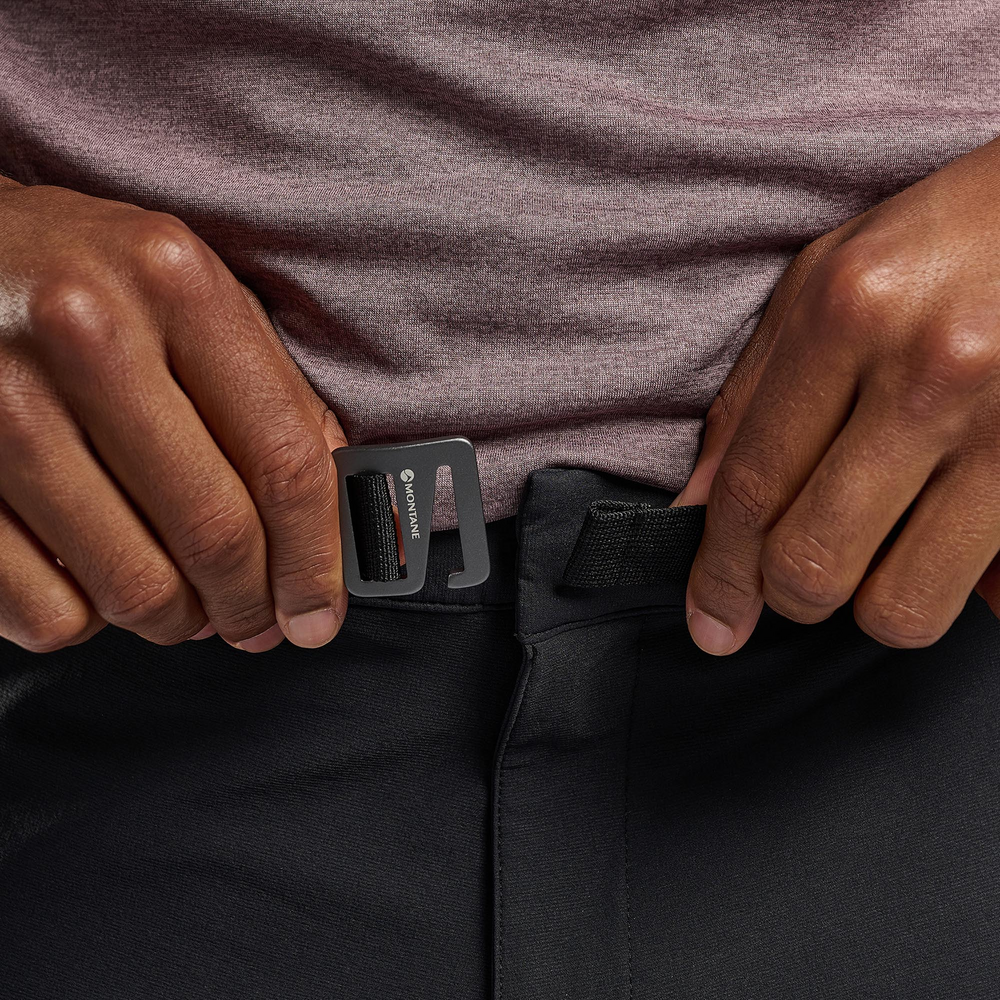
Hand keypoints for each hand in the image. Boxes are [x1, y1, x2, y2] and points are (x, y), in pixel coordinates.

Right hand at [0, 179, 347, 652]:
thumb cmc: (84, 272)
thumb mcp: (189, 289)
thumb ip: (269, 388)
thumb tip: (328, 507)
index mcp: (174, 283)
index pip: (283, 459)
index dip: (316, 556)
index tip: (321, 607)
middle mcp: (86, 334)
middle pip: (213, 530)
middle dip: (253, 605)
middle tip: (261, 623)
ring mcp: (1, 404)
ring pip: (131, 583)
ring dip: (178, 620)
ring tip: (189, 608)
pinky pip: (42, 607)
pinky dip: (86, 621)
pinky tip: (99, 583)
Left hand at [670, 136, 999, 655]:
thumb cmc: (944, 237)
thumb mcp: (825, 280)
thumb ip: (751, 396)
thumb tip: (693, 507)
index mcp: (849, 313)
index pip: (753, 486)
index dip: (719, 573)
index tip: (710, 619)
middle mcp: (933, 371)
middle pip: (815, 560)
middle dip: (787, 595)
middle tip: (792, 578)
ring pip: (903, 603)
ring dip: (871, 602)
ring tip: (874, 553)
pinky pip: (997, 591)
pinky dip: (957, 586)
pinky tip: (943, 539)